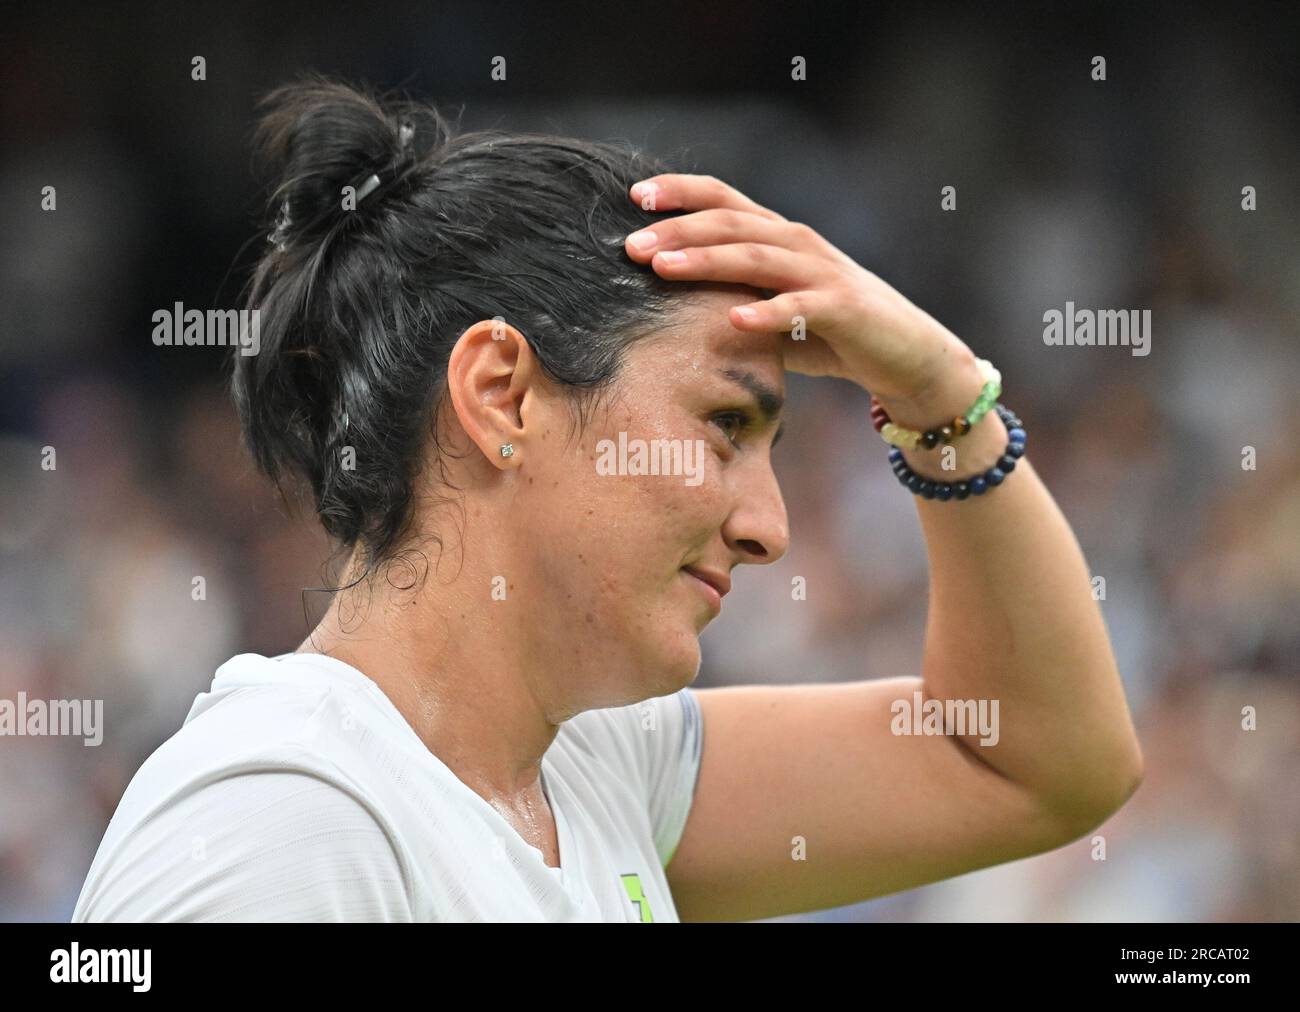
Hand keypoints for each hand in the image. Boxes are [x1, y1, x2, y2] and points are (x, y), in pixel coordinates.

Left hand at [624, 174, 973, 403]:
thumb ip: (727, 297)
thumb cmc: (828, 333)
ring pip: (756, 257)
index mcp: (778, 236)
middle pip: (729, 224)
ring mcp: (821, 272)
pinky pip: (799, 307)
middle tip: (631, 244)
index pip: (724, 200)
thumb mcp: (769, 310)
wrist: (903, 354)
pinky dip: (766, 313)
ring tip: (663, 268)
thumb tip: (660, 304)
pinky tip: (734, 319)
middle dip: (677, 230)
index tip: (634, 196)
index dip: (681, 191)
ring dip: (706, 261)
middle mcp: (797, 243)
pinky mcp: (842, 307)